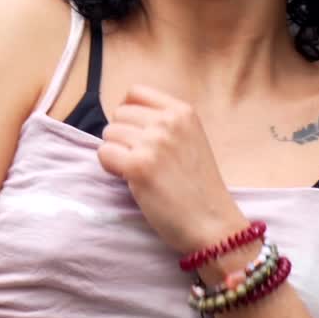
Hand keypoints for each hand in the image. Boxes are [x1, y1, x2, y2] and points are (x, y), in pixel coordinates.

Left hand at [97, 83, 245, 254]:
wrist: (214, 225)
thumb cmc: (199, 188)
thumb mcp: (190, 140)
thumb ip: (164, 124)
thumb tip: (123, 117)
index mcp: (183, 111)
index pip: (135, 92)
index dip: (129, 114)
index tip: (137, 134)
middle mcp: (169, 122)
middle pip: (119, 114)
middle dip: (123, 136)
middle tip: (142, 160)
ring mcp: (153, 142)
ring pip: (109, 134)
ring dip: (117, 153)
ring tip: (140, 172)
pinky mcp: (138, 166)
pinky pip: (104, 154)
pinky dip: (111, 168)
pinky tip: (131, 181)